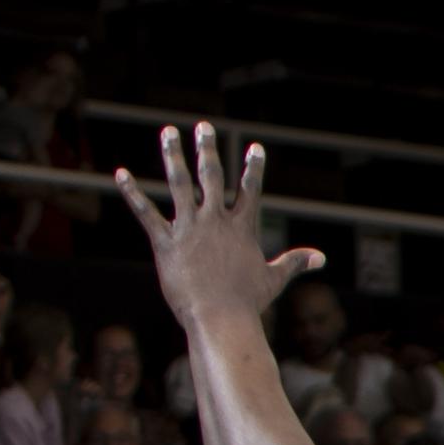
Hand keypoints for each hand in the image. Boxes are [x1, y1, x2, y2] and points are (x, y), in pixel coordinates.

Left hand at [111, 128, 323, 338]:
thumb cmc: (248, 302)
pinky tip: (121, 174)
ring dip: (173, 155)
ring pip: (179, 183)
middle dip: (208, 149)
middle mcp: (215, 221)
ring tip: (168, 132)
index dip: (254, 167)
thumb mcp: (274, 278)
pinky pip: (145, 212)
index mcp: (241, 228)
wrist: (219, 317)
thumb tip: (322, 258)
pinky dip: (132, 192)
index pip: (250, 190)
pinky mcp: (165, 241)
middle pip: (212, 176)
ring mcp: (188, 228)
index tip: (254, 147)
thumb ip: (295, 262)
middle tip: (204, 127)